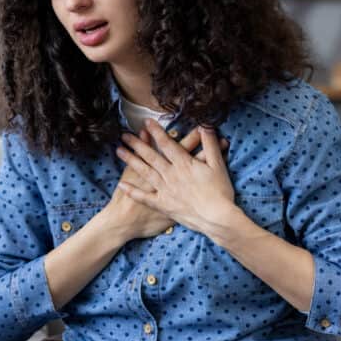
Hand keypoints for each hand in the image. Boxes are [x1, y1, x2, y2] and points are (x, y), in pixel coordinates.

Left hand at [115, 120, 238, 240]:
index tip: (146, 122)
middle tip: (124, 135)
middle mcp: (171, 175)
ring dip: (131, 160)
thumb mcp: (218, 165)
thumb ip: (210, 144)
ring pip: (144, 172)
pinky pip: (144, 197)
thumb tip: (205, 125)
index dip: (156, 131)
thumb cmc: (220, 192)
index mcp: (184, 164)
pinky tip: (121, 184)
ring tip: (119, 151)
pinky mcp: (163, 205)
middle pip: (151, 156)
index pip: (167, 144)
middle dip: (137, 144)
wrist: (217, 219)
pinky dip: (132, 191)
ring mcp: (165, 190)